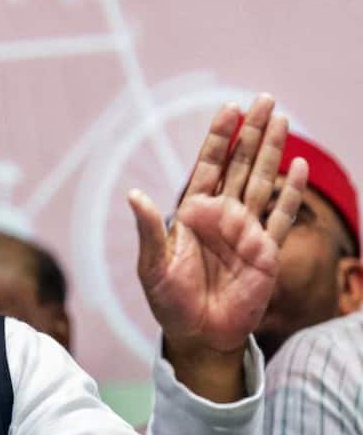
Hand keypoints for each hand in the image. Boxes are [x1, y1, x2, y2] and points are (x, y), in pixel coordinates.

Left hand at [128, 94, 307, 399]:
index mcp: (192, 213)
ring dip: (272, 151)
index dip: (219, 138)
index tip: (230, 108)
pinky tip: (299, 167)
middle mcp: (220, 215)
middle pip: (240, 164)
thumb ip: (150, 230)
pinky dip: (291, 192)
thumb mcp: (152, 265)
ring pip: (262, 181)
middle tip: (265, 99)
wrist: (196, 334)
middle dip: (252, 132)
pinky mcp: (265, 252)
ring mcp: (245, 231)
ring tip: (283, 121)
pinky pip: (281, 217)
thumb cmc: (168, 300)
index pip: (207, 165)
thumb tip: (134, 195)